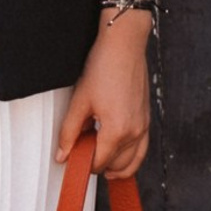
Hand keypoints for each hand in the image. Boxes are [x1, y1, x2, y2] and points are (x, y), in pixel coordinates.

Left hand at [56, 15, 151, 176]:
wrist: (124, 44)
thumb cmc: (105, 66)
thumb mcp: (80, 101)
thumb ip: (70, 131)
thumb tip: (63, 153)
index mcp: (117, 130)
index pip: (99, 162)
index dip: (83, 164)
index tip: (72, 160)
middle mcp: (135, 132)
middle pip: (117, 165)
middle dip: (99, 165)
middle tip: (82, 156)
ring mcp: (143, 125)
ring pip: (133, 161)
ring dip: (117, 166)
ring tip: (100, 164)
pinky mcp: (146, 118)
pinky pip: (142, 148)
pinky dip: (131, 157)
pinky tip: (119, 153)